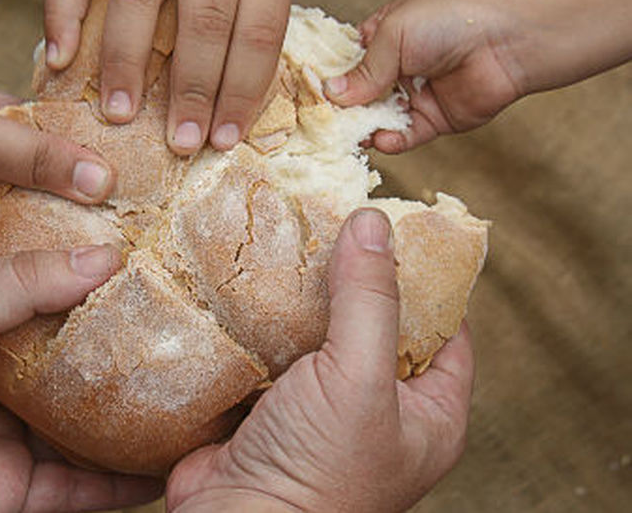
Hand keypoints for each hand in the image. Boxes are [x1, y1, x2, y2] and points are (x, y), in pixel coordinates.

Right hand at [0, 0, 116, 283]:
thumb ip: (36, 161)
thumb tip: (103, 185)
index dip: (13, 297)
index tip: (69, 295)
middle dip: (44, 230)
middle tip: (100, 240)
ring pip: (3, 175)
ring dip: (45, 174)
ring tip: (101, 191)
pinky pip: (0, 133)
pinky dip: (31, 130)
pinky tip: (76, 131)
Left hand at [0, 244, 163, 510]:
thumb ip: (26, 281)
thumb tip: (103, 256)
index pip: (62, 323)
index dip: (105, 313)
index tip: (155, 297)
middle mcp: (7, 394)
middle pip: (82, 385)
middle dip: (130, 376)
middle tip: (189, 359)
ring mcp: (12, 446)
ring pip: (88, 441)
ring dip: (135, 433)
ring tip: (192, 416)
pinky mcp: (12, 494)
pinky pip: (77, 492)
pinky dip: (119, 486)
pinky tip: (160, 471)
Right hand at [44, 0, 292, 154]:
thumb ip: (252, 13)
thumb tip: (242, 91)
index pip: (260, 32)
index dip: (244, 90)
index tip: (225, 137)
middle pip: (207, 23)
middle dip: (194, 90)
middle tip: (181, 142)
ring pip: (141, 1)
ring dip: (127, 64)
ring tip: (119, 113)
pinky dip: (64, 14)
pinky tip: (62, 57)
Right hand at [166, 209, 474, 511]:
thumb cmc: (318, 473)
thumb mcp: (359, 379)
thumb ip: (370, 301)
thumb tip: (373, 224)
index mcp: (427, 415)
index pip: (446, 332)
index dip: (428, 280)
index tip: (401, 230)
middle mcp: (378, 410)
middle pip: (377, 325)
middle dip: (355, 279)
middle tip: (336, 226)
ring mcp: (321, 408)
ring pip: (320, 334)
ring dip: (304, 296)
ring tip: (293, 241)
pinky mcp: (271, 405)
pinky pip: (273, 349)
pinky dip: (263, 319)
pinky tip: (252, 282)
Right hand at [324, 0, 631, 154]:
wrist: (511, 39)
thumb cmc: (453, 18)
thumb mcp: (394, 36)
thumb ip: (362, 71)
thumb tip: (329, 96)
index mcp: (381, 38)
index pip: (343, 64)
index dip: (323, 81)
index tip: (301, 98)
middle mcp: (394, 68)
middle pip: (356, 97)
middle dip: (338, 112)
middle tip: (316, 128)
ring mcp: (414, 95)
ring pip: (376, 120)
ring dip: (362, 130)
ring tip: (347, 138)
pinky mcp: (434, 121)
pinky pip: (405, 137)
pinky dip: (391, 142)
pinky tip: (381, 140)